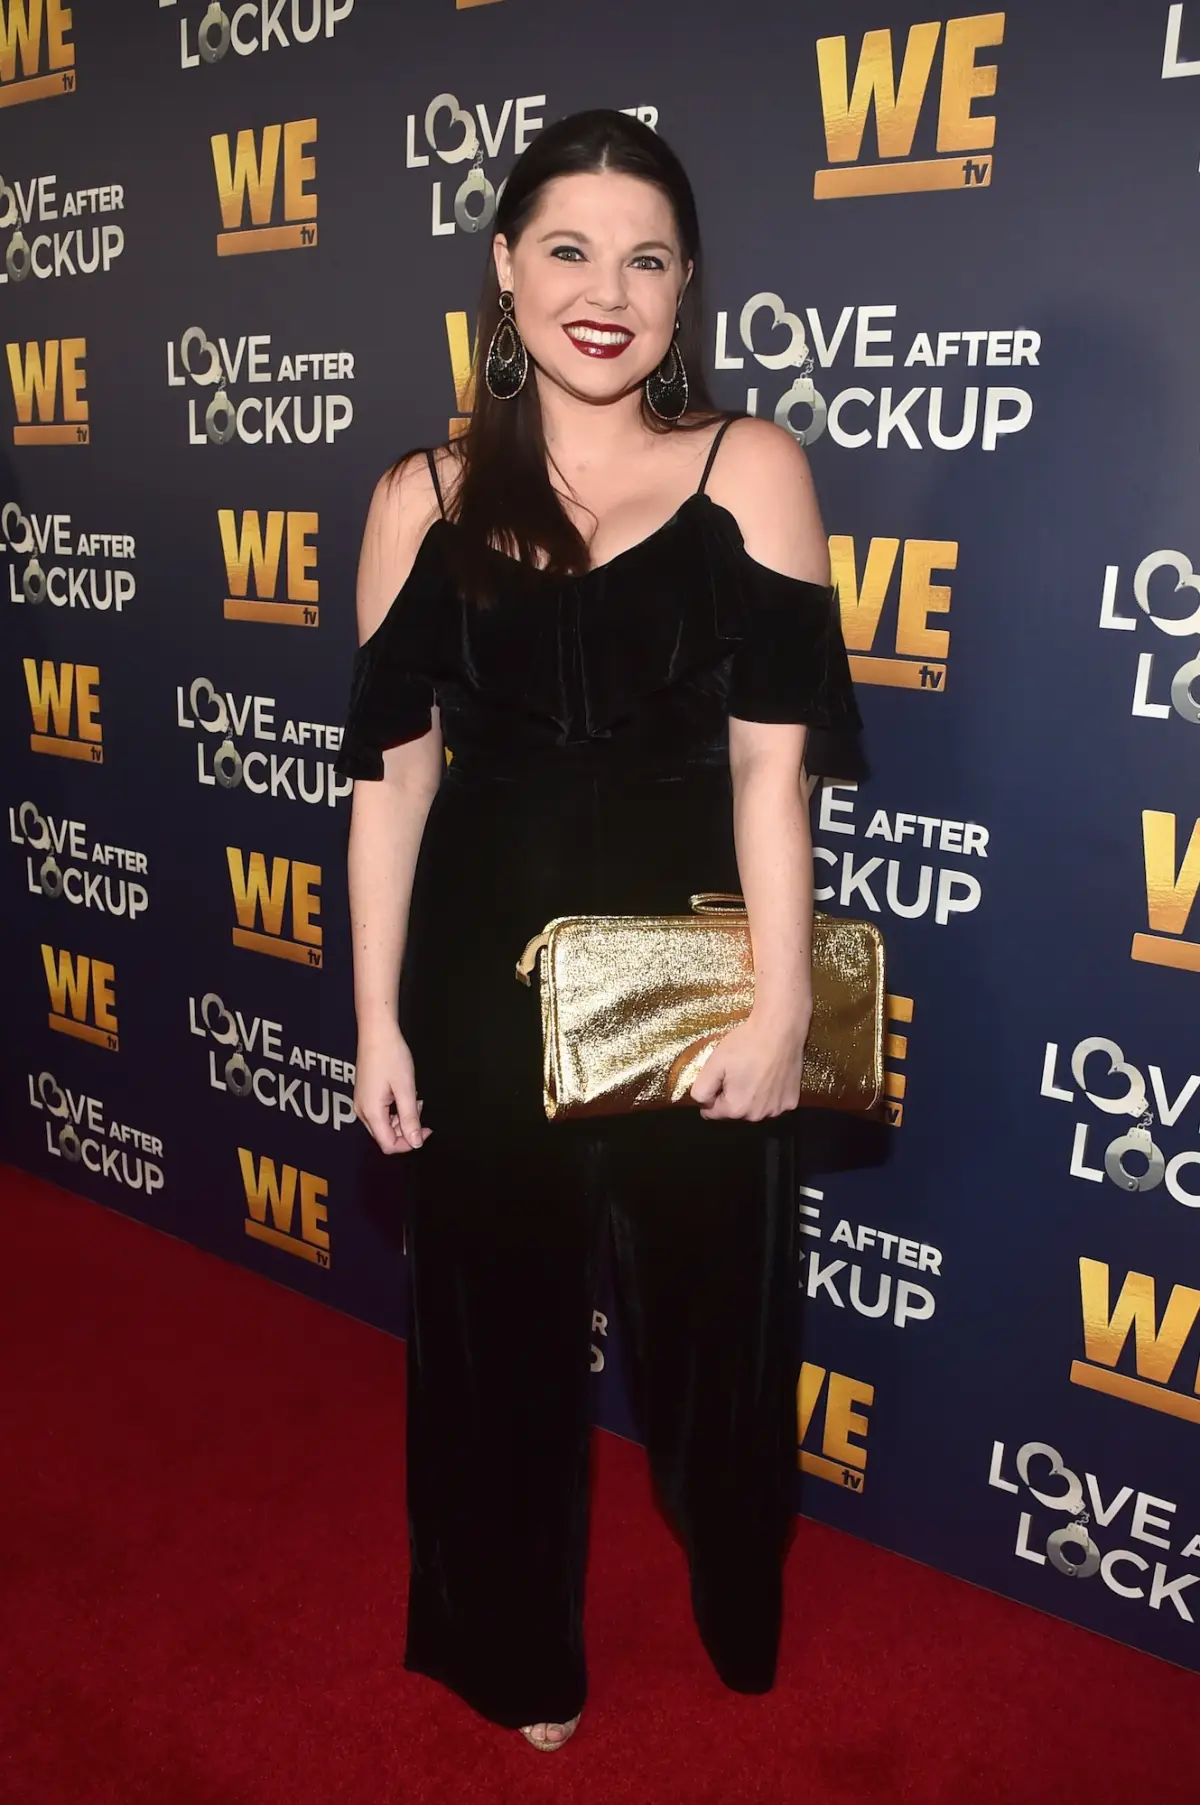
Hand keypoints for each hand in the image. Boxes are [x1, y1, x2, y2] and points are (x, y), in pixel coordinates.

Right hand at [354, 1018, 431, 1153]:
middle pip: (385, 1136)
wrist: (377, 1033)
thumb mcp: (406, 1090)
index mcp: (371, 1112)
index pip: (389, 1144)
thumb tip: (415, 1142)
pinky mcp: (365, 1095)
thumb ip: (410, 1118)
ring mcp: (362, 1102)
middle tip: (419, 1110)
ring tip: (413, 1099)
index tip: (425, 1132)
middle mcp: (362, 1111)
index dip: (409, 1143)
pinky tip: (404, 1095)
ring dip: (402, 1118)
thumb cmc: (390, 1056)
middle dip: (406, 1129)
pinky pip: (381, 1112)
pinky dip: (395, 1109)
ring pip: (384, 1124)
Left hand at [689, 1008, 809, 1121]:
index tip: (721, 1076)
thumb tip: (702, 1104)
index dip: (712, 1094)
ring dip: (751, 1097)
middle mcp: (758, 1116)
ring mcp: (777, 1110)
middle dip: (732, 1096)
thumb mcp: (713, 1064)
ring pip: (755, 1109)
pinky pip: (773, 1103)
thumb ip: (701, 1090)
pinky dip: (770, 1094)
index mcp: (736, 1109)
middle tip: (738, 1071)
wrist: (780, 1030)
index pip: (712, 1113)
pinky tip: (770, 1076)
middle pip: (735, 1112)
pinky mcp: (792, 1102)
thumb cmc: (745, 1045)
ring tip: (755, 1073)